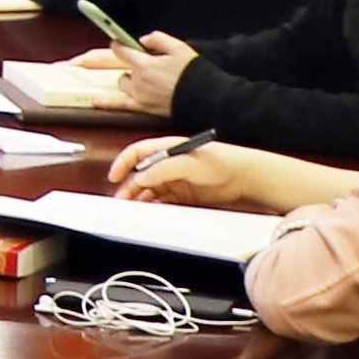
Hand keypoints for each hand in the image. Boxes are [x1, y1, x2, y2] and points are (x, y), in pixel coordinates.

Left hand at [101, 38, 194, 115]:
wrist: (206, 97)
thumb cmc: (195, 73)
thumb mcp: (179, 48)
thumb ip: (158, 39)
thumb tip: (143, 39)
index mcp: (145, 64)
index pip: (121, 51)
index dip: (118, 45)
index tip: (118, 43)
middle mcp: (138, 80)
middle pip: (123, 70)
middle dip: (131, 67)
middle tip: (146, 67)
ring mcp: (140, 95)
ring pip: (124, 85)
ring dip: (129, 81)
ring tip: (146, 81)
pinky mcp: (144, 108)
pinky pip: (119, 105)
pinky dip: (106, 102)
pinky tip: (96, 101)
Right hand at [108, 137, 253, 207]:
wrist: (243, 176)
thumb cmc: (220, 162)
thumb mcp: (188, 163)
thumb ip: (163, 169)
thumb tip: (141, 177)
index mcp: (166, 149)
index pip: (136, 153)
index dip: (123, 163)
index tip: (114, 177)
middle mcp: (167, 163)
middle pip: (139, 173)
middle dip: (128, 185)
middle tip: (123, 199)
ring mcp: (174, 178)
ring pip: (148, 188)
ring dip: (139, 196)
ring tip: (133, 207)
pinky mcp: (182, 192)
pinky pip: (161, 199)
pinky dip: (152, 204)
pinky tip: (150, 209)